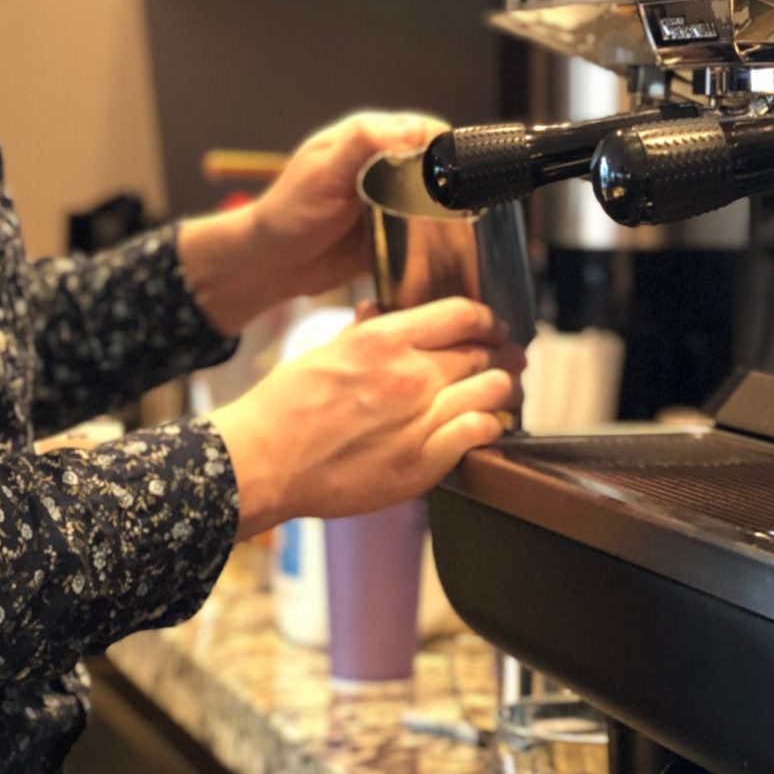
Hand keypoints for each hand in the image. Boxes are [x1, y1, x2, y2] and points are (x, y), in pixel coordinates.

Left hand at [180, 111, 445, 332]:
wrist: (272, 264)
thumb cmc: (290, 212)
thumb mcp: (324, 172)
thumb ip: (364, 144)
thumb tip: (414, 128)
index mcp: (370, 138)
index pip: (423, 129)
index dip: (443, 147)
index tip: (452, 172)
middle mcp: (387, 164)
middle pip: (438, 163)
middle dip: (453, 182)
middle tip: (457, 206)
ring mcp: (394, 200)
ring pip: (438, 198)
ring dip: (449, 212)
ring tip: (456, 228)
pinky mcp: (397, 233)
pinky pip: (428, 232)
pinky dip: (439, 239)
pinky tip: (446, 248)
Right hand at [207, 297, 524, 536]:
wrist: (263, 461)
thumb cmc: (284, 406)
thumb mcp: (324, 350)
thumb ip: (364, 330)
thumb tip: (380, 310)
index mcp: (384, 340)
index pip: (462, 315)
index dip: (488, 319)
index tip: (494, 327)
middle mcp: (408, 375)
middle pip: (483, 352)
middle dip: (503, 354)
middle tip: (510, 360)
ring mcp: (418, 420)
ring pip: (492, 391)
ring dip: (507, 389)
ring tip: (508, 392)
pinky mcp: (422, 463)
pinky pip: (479, 433)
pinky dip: (491, 426)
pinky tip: (488, 426)